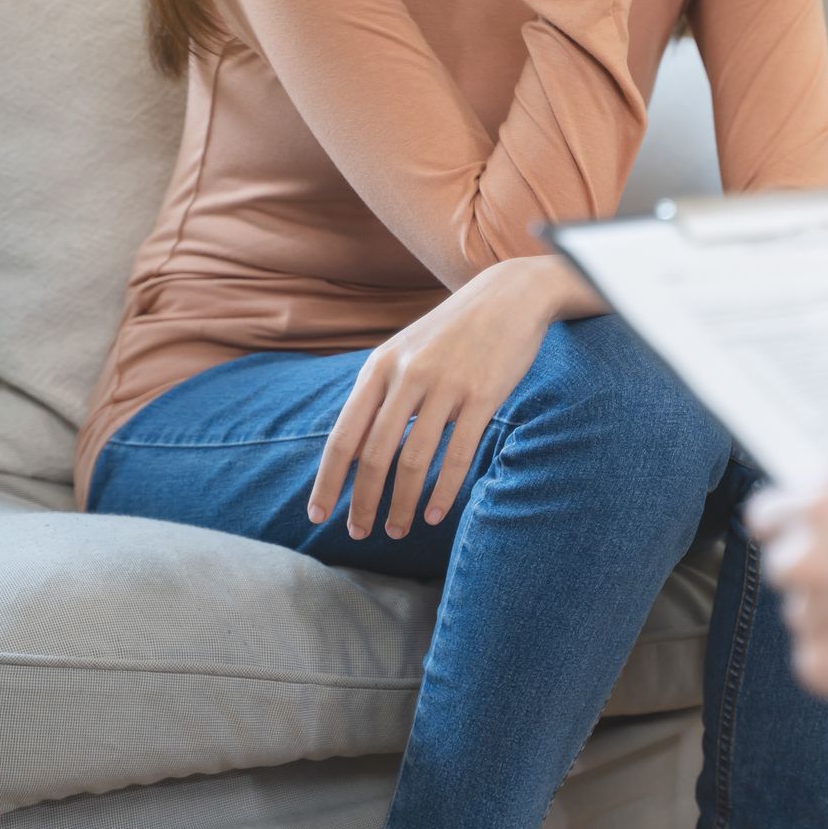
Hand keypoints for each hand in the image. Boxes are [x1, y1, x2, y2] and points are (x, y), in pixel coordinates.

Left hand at [306, 256, 589, 539]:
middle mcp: (406, 376)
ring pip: (413, 460)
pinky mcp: (483, 395)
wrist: (509, 295)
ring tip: (399, 530)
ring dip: (401, 504)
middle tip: (361, 533)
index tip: (318, 514)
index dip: (327, 481)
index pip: (343, 437)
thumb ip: (380, 394)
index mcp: (379, 367)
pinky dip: (443, 491)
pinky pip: (458, 454)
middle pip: (374, 456)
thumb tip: (353, 450)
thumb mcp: (406, 351)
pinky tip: (435, 514)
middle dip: (363, 502)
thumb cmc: (454, 330)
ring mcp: (445, 386)